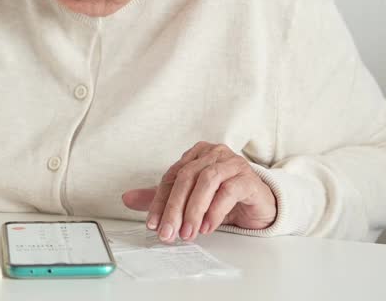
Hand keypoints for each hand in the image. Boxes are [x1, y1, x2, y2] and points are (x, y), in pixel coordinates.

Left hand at [121, 142, 276, 241]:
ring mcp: (232, 163)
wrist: (258, 204)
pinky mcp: (248, 178)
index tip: (152, 224)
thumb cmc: (223, 197)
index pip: (172, 176)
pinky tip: (207, 227)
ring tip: (188, 233)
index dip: (159, 201)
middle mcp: (214, 153)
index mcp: (196, 154)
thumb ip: (162, 198)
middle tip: (168, 233)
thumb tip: (127, 198)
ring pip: (207, 181)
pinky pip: (228, 191)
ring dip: (194, 210)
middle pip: (187, 177)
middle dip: (174, 208)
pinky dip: (215, 211)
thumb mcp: (190, 199)